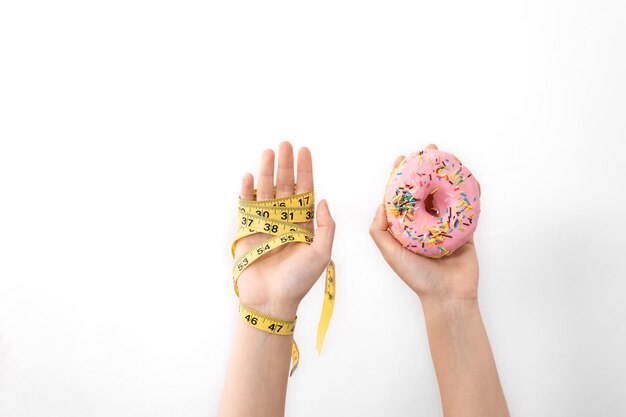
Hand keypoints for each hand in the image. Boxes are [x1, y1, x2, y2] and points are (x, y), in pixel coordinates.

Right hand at [234, 142, 334, 318]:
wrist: (271, 300)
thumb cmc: (299, 280)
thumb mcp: (321, 253)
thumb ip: (325, 226)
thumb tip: (323, 200)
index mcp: (304, 225)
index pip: (305, 191)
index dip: (305, 171)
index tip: (304, 151)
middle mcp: (285, 221)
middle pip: (285, 186)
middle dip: (285, 165)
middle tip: (285, 144)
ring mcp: (266, 224)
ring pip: (266, 192)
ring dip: (266, 172)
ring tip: (268, 152)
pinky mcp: (248, 231)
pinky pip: (247, 207)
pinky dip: (247, 191)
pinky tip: (249, 176)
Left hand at [369, 144, 481, 303]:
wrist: (448, 297)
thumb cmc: (417, 278)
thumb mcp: (390, 254)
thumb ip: (380, 231)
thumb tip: (380, 204)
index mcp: (408, 227)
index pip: (404, 196)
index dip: (402, 176)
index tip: (403, 159)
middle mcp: (426, 224)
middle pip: (427, 190)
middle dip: (428, 169)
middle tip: (429, 151)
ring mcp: (447, 226)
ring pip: (447, 194)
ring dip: (448, 175)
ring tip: (448, 158)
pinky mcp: (466, 231)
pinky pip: (469, 207)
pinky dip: (470, 192)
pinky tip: (469, 178)